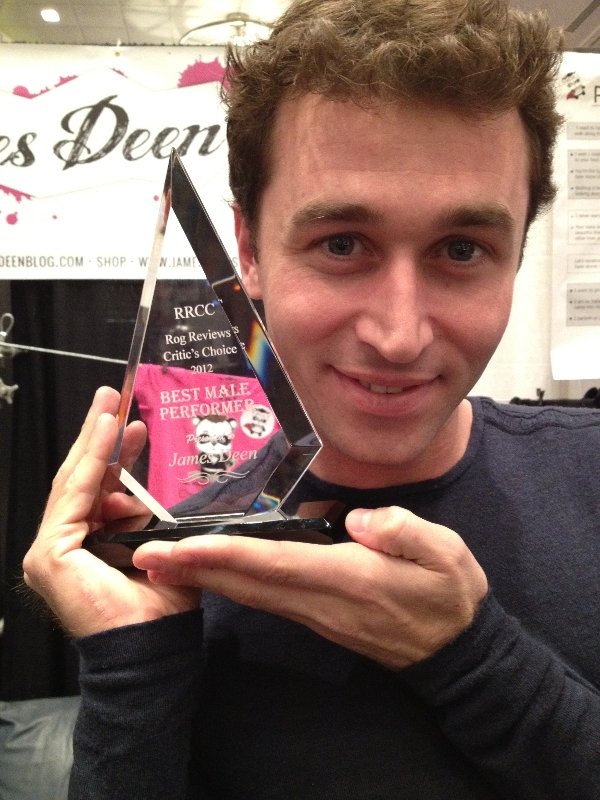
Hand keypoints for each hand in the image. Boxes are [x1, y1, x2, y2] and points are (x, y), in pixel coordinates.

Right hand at [22, 386, 199, 637]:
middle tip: (113, 396)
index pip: (97, 491)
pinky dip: (91, 460)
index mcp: (89, 546)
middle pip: (82, 481)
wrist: (153, 645)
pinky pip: (74, 496)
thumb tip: (148, 495)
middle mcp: (65, 545)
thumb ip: (148, 521)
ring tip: (114, 406)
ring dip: (96, 441)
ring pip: (75, 483)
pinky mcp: (48, 554)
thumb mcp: (160, 547)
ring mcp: (50, 550)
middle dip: (98, 437)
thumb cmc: (162, 606)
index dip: (112, 454)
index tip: (132, 423)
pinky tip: (106, 430)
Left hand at [132, 506, 487, 668]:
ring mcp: (316, 613)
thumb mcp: (445, 554)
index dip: (224, 554)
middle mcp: (322, 599)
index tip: (180, 545)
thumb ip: (402, 530)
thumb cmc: (449, 595)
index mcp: (350, 578)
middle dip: (194, 568)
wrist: (454, 652)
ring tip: (165, 559)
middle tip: (145, 553)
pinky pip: (265, 598)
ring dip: (206, 576)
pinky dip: (232, 583)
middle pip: (248, 583)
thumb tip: (359, 518)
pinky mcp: (317, 615)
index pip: (275, 564)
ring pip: (251, 594)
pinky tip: (213, 569)